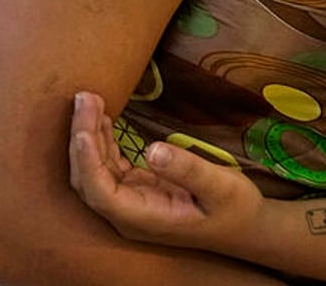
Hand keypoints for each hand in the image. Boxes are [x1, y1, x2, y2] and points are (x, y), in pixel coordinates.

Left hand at [69, 91, 261, 253]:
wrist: (243, 227)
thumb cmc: (234, 209)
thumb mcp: (221, 187)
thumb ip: (188, 170)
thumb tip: (153, 149)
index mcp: (142, 217)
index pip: (99, 191)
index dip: (87, 161)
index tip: (83, 129)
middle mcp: (127, 213)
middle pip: (89, 177)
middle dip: (82, 137)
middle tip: (84, 97)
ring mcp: (130, 202)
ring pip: (95, 170)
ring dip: (89, 135)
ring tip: (89, 99)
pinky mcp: (137, 189)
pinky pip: (109, 166)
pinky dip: (103, 141)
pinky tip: (102, 119)